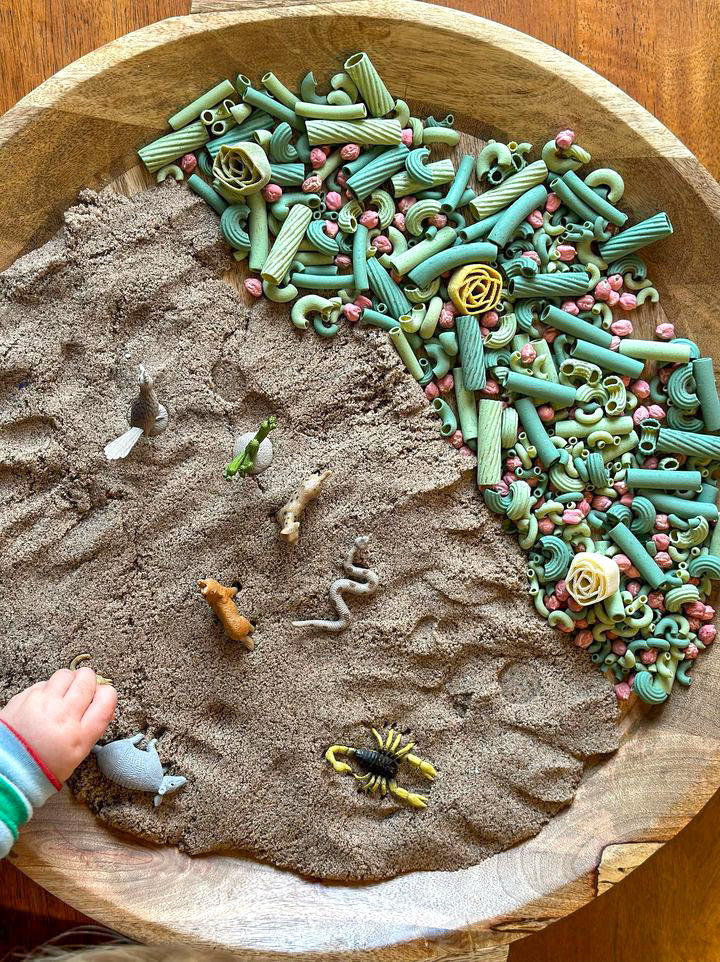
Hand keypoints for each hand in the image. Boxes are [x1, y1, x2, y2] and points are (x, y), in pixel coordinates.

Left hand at [0, 668, 116, 782]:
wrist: (6, 770)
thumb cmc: (42, 765)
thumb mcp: (77, 753)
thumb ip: (93, 727)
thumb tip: (102, 704)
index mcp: (80, 734)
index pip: (107, 697)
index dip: (106, 694)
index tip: (99, 699)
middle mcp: (63, 715)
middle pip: (87, 678)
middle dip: (87, 682)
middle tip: (81, 693)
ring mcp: (42, 703)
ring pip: (66, 674)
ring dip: (67, 682)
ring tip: (61, 696)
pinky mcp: (24, 697)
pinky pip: (43, 683)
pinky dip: (47, 690)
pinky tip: (44, 704)